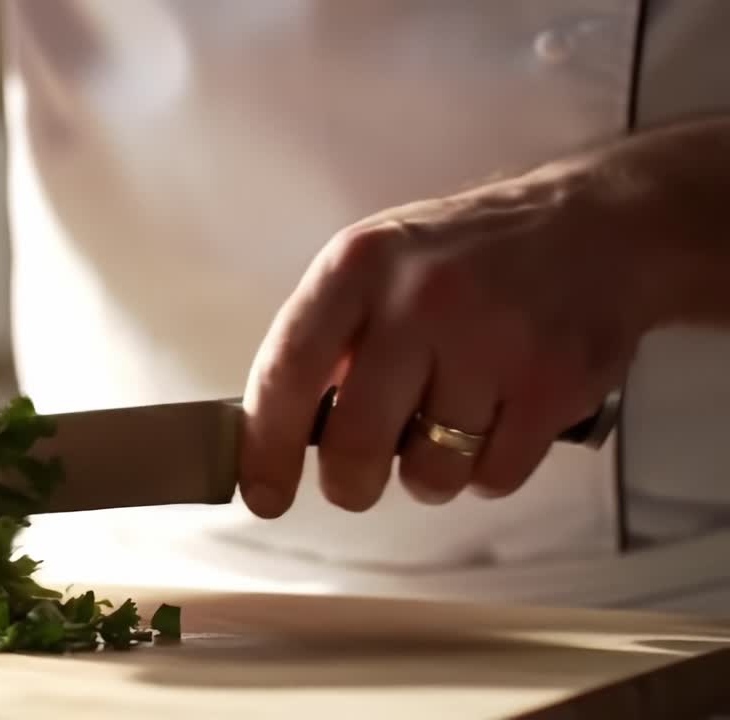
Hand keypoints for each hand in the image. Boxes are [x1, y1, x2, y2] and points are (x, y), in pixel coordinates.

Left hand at [238, 168, 659, 516]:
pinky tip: (497, 421)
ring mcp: (493, 341)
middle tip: (358, 478)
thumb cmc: (466, 258)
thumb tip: (274, 433)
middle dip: (350, 482)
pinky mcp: (554, 383)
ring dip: (430, 472)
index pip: (286, 370)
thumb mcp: (378, 264)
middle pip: (356, 443)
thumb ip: (328, 338)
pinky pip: (494, 477)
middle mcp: (422, 300)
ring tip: (448, 425)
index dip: (264, 446)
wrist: (599, 229)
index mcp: (359, 266)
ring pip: (430, 473)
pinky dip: (488, 470)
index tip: (262, 494)